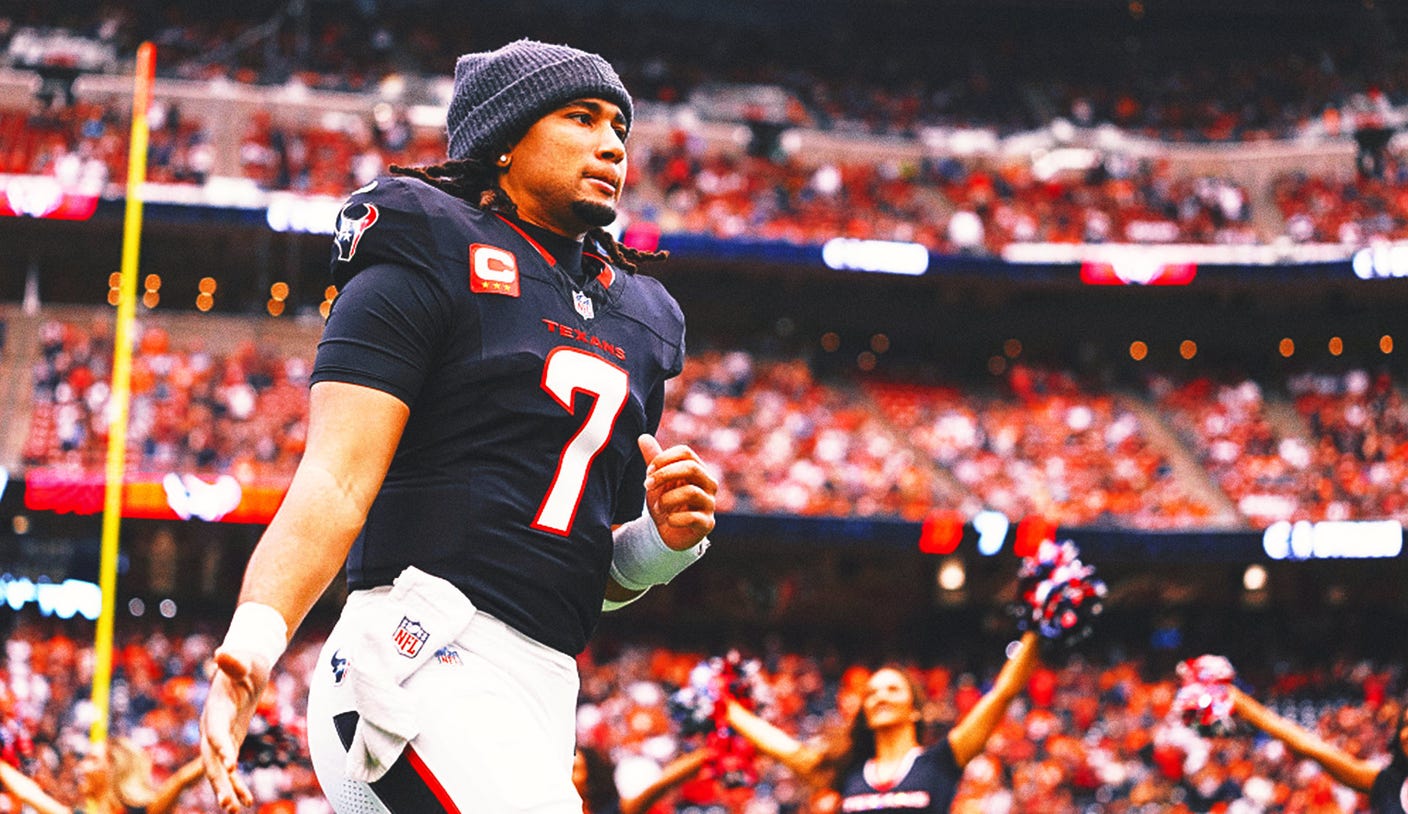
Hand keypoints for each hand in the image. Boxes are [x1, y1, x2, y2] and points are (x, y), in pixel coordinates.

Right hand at [200, 648, 270, 812]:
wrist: (243, 665)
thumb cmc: (244, 661)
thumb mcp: (242, 659)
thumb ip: (233, 661)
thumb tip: (222, 653)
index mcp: (216, 708)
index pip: (215, 731)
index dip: (220, 747)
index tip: (231, 766)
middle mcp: (212, 726)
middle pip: (210, 758)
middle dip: (218, 781)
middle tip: (228, 803)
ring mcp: (219, 736)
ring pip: (217, 769)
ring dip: (226, 790)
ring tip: (235, 810)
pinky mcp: (229, 741)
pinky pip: (230, 768)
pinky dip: (238, 784)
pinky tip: (248, 801)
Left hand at [638, 434, 716, 550]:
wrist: (669, 532)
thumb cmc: (666, 502)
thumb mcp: (658, 480)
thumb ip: (653, 459)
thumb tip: (642, 436)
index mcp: (698, 469)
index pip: (686, 452)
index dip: (664, 459)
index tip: (648, 472)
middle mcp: (709, 484)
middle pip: (691, 468)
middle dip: (664, 475)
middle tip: (647, 485)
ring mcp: (710, 504)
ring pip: (691, 492)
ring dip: (666, 499)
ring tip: (658, 507)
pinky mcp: (707, 524)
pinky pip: (692, 518)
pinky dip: (674, 519)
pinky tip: (668, 521)